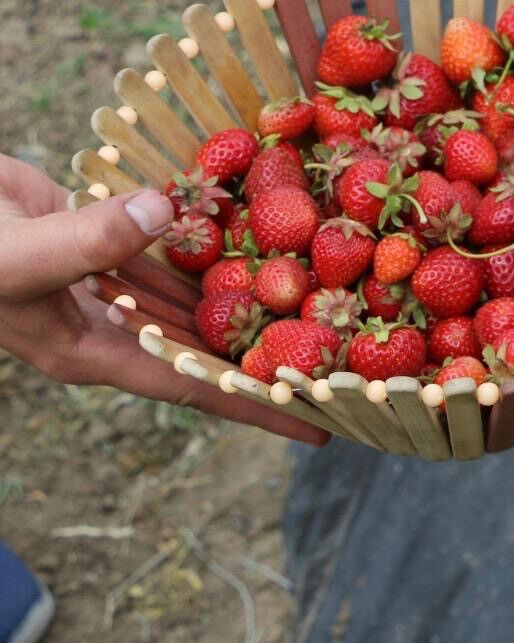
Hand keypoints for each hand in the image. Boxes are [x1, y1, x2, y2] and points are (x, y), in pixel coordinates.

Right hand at [0, 155, 326, 444]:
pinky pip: (173, 245)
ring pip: (198, 298)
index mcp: (94, 350)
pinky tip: (268, 241)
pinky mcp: (106, 235)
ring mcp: (111, 281)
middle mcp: (114, 323)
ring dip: (253, 300)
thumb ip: (88, 240)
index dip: (260, 408)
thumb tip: (163, 214)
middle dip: (273, 361)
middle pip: (210, 350)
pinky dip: (215, 243)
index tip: (323, 428)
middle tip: (351, 368)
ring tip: (329, 314)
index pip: (197, 387)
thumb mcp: (17, 254)